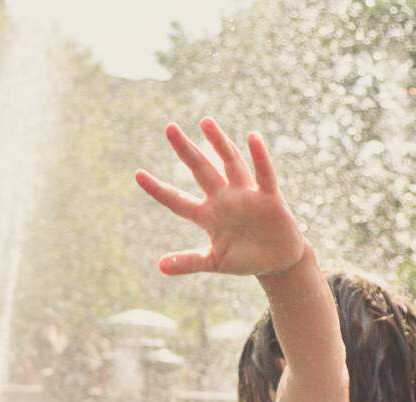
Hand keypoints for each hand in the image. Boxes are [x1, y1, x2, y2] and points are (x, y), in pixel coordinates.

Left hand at [135, 120, 306, 277]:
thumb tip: (160, 266)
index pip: (177, 200)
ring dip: (219, 142)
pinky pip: (263, 174)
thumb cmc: (245, 259)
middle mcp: (224, 198)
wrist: (278, 262)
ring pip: (230, 163)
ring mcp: (246, 195)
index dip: (158, 189)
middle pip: (201, 169)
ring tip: (205, 122)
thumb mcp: (214, 262)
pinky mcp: (270, 198)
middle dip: (185, 150)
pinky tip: (252, 137)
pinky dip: (259, 157)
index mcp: (207, 215)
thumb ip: (188, 262)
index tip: (137, 175)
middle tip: (169, 128)